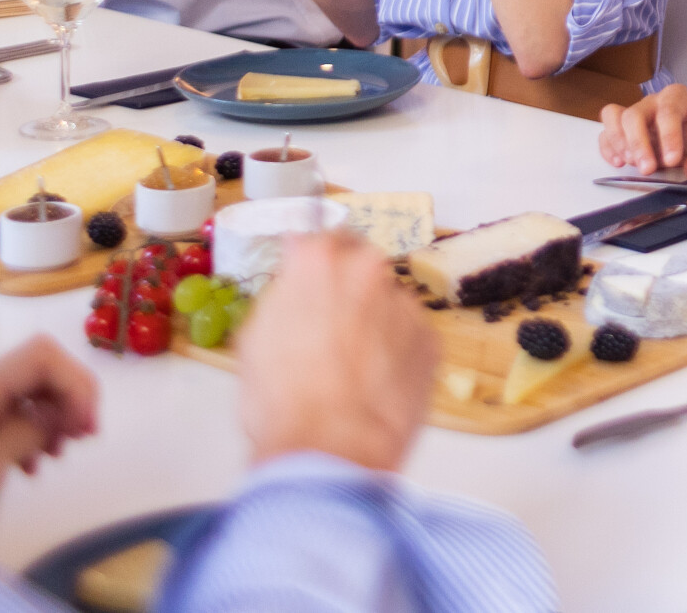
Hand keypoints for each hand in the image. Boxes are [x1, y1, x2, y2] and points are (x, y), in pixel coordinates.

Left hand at [0, 335, 97, 542]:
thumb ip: (19, 434)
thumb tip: (59, 410)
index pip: (38, 357)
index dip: (75, 384)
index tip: (86, 428)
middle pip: (39, 366)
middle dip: (72, 397)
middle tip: (83, 440)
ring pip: (32, 388)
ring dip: (58, 415)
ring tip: (58, 455)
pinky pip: (17, 412)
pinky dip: (40, 430)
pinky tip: (34, 465)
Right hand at [235, 230, 437, 472]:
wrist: (334, 449)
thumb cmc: (283, 400)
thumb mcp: (255, 338)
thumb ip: (281, 295)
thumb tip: (294, 278)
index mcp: (318, 261)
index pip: (319, 238)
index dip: (312, 262)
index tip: (309, 278)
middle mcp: (368, 270)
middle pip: (359, 265)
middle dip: (347, 289)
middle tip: (331, 328)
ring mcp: (405, 303)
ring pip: (388, 302)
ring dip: (375, 321)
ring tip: (354, 367)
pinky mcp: (431, 339)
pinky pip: (410, 335)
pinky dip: (398, 351)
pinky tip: (378, 382)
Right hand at [599, 84, 686, 175]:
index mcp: (678, 98)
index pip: (668, 112)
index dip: (668, 136)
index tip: (673, 160)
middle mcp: (654, 102)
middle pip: (634, 114)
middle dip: (639, 143)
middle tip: (648, 168)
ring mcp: (639, 114)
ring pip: (614, 117)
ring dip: (619, 143)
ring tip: (632, 163)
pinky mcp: (628, 130)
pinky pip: (608, 133)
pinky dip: (609, 148)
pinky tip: (619, 162)